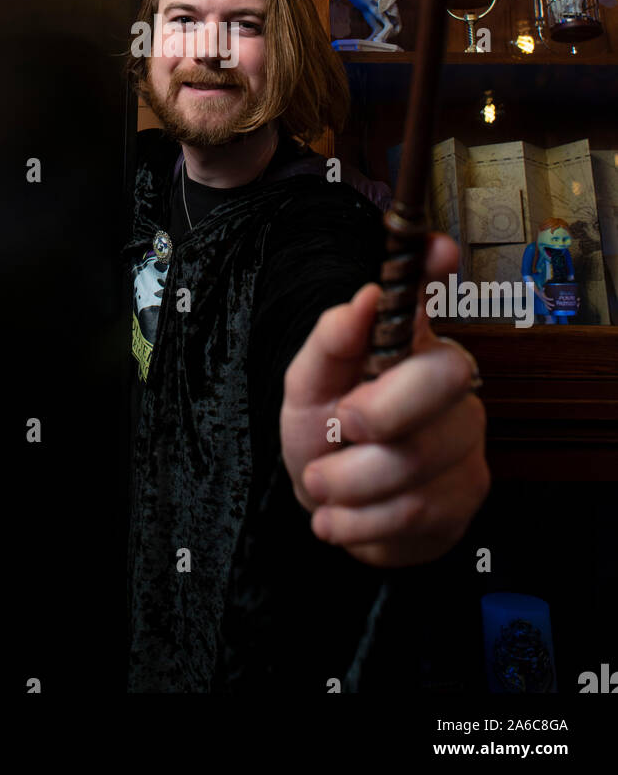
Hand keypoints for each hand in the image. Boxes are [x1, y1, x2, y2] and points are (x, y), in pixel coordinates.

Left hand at [280, 234, 488, 567]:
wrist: (333, 508)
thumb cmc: (321, 434)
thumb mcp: (307, 388)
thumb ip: (329, 343)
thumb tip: (364, 298)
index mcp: (409, 345)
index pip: (434, 296)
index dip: (438, 272)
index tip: (437, 249)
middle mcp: (451, 382)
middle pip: (445, 379)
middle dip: (377, 413)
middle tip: (335, 429)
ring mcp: (467, 439)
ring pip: (422, 460)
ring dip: (351, 483)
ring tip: (323, 485)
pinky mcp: (468, 495)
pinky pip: (419, 513)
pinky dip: (362, 524)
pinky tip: (342, 516)